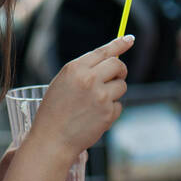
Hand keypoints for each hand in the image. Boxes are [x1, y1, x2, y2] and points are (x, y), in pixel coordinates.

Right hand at [33, 35, 131, 154]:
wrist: (51, 140)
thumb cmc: (54, 112)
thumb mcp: (62, 83)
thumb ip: (84, 71)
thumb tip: (111, 62)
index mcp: (75, 68)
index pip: (103, 51)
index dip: (119, 44)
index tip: (129, 39)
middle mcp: (89, 79)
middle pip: (118, 65)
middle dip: (120, 71)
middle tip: (116, 77)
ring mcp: (100, 96)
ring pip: (121, 85)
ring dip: (114, 93)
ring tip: (95, 103)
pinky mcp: (108, 112)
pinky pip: (119, 105)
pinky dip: (111, 110)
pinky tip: (95, 117)